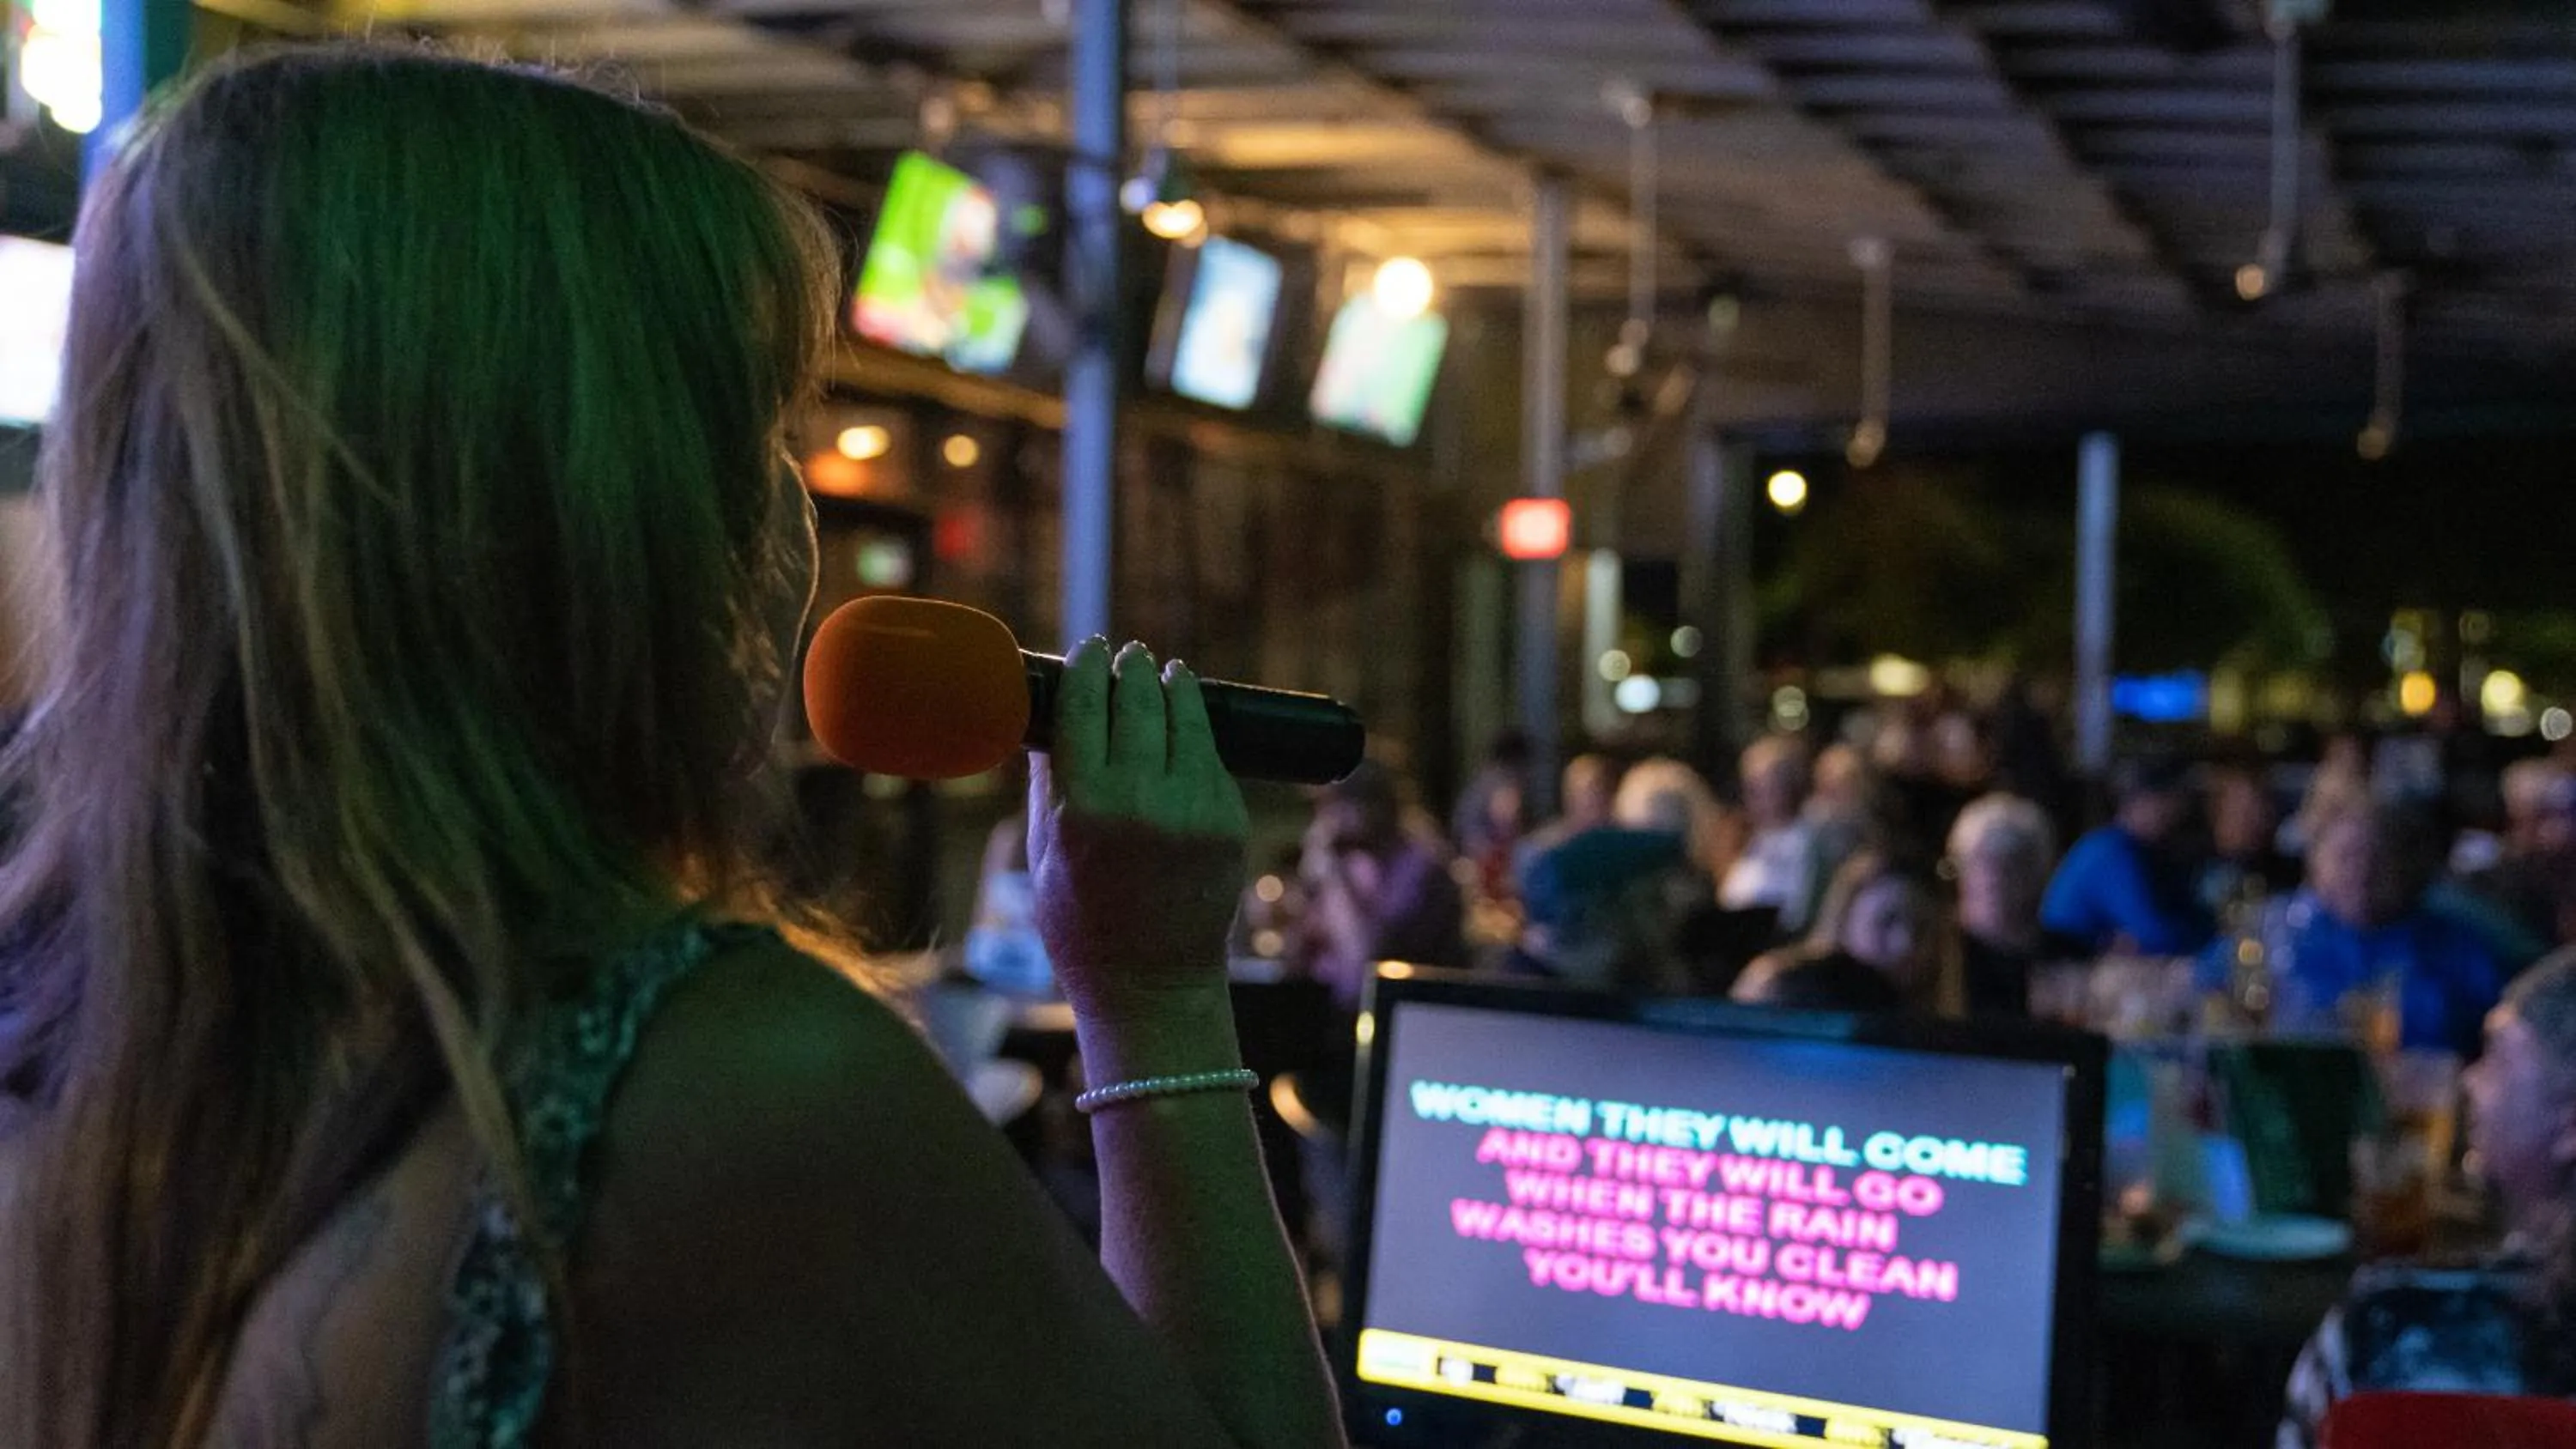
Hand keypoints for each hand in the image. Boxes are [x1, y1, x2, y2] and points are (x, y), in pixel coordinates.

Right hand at [1029, 639, 1249, 1023]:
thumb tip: (1053, 717)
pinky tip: (1188, 717)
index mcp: (1084, 807)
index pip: (1087, 707)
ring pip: (1185, 718)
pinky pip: (1210, 757)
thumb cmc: (1083, 924)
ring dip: (1172, 686)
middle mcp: (1141, 800)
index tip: (1091, 648)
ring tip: (1165, 673)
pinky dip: (1197, 731)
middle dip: (1134, 669)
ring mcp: (1193, 808)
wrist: (1152, 983)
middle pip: (1139, 700)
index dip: (1090, 667)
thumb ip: (1048, 782)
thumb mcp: (1044, 852)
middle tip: (1130, 655)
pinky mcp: (1228, 819)